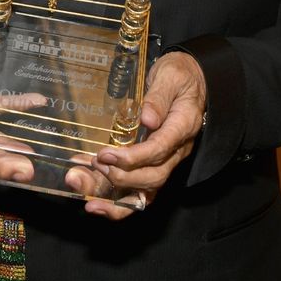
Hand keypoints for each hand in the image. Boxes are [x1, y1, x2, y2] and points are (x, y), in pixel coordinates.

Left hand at [75, 51, 206, 219]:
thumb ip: (159, 97)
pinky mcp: (155, 165)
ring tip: (91, 199)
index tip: (107, 155)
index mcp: (182, 127)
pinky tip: (96, 205)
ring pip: (148, 191)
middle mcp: (177, 150)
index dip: (133, 157)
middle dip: (123, 177)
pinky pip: (141, 192)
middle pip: (154, 176)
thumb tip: (148, 119)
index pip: (159, 149)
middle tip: (96, 165)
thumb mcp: (171, 76)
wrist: (189, 80)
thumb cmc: (178, 76)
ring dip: (119, 199)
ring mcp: (167, 161)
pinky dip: (119, 203)